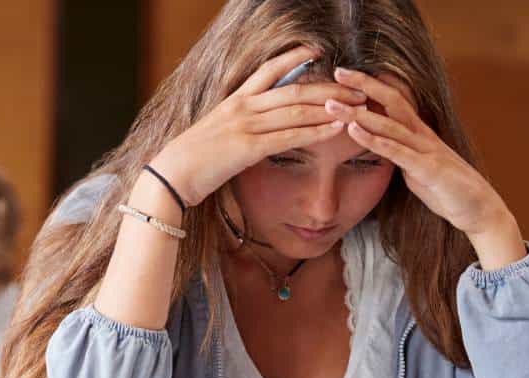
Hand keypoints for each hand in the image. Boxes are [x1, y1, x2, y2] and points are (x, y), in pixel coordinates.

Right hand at [149, 46, 364, 206]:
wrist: (170, 175)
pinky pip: (290, 137)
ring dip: (330, 107)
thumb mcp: (214, 133)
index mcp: (234, 101)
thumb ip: (235, 125)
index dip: (295, 58)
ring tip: (357, 105)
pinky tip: (336, 129)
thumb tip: (249, 128)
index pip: (269, 71)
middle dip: (329, 87)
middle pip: (294, 89)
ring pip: (296, 111)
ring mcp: (246, 126)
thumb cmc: (190, 161)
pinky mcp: (248, 148)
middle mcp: (243, 108)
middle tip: (358, 85)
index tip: (318, 50)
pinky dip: (316, 132)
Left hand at [327, 68, 526, 267]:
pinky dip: (375, 140)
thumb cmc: (446, 189)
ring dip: (359, 114)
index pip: (393, 100)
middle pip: (392, 101)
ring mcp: (426, 150)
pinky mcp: (427, 169)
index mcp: (419, 132)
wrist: (478, 209)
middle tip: (337, 72)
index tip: (345, 75)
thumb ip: (398, 152)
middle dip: (364, 85)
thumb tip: (379, 145)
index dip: (371, 85)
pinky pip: (397, 151)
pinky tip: (355, 130)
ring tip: (333, 105)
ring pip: (389, 124)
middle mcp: (422, 135)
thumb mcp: (416, 167)